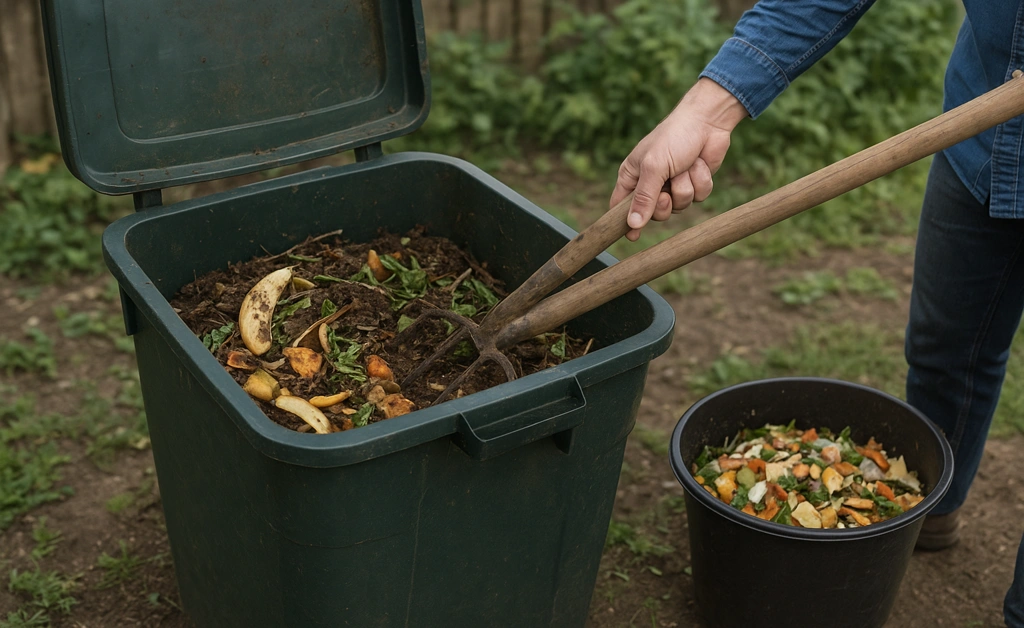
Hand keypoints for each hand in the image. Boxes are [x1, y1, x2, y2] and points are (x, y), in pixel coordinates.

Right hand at [611, 78, 748, 240]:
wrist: (707, 121)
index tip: (632, 237)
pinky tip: (699, 164)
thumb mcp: (654, 168)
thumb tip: (633, 225)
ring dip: (686, 187)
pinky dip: (701, 181)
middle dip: (664, 204)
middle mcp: (651, 183)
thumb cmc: (673, 137)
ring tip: (686, 167)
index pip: (620, 207)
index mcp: (632, 176)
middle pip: (653, 214)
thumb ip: (644, 198)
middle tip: (667, 191)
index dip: (625, 222)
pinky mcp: (694, 183)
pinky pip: (698, 197)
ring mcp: (673, 184)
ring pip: (679, 207)